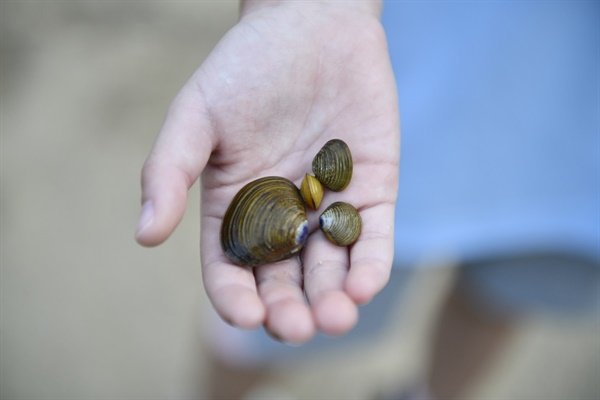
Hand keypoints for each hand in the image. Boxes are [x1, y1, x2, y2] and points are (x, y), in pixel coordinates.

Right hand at [136, 2, 398, 343]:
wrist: (313, 22)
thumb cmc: (247, 66)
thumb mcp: (196, 114)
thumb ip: (168, 170)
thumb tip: (144, 235)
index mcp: (237, 206)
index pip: (232, 268)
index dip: (236, 298)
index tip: (248, 315)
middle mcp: (282, 215)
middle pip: (284, 280)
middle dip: (290, 310)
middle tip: (297, 328)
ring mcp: (329, 206)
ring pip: (331, 268)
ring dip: (333, 299)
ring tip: (334, 318)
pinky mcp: (373, 190)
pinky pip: (373, 238)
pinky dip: (371, 264)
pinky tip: (364, 285)